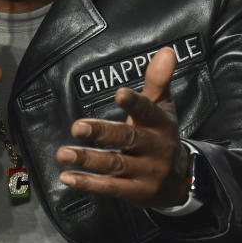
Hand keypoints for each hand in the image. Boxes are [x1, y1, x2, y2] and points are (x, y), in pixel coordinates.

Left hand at [56, 47, 189, 207]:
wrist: (179, 182)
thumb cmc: (161, 135)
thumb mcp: (162, 108)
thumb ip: (158, 80)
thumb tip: (166, 50)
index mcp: (161, 124)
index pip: (148, 111)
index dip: (135, 103)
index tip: (119, 94)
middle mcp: (156, 148)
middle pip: (127, 139)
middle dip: (102, 132)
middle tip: (76, 127)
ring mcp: (147, 172)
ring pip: (115, 165)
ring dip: (88, 160)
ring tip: (63, 154)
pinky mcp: (136, 192)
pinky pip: (111, 188)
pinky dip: (88, 183)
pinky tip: (67, 177)